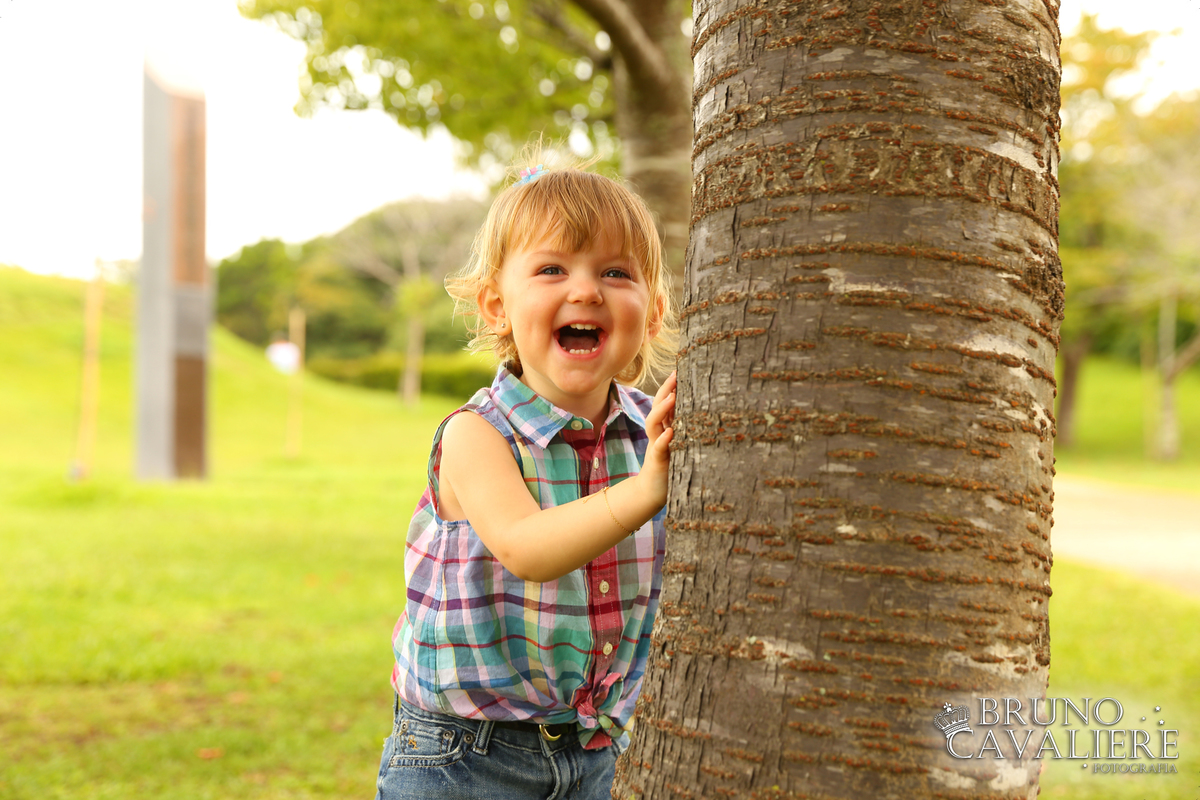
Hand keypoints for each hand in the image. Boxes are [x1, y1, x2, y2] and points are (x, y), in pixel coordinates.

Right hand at [641, 371, 676, 503]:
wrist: (653, 491)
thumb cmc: (672, 466)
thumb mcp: (683, 444)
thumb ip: (689, 429)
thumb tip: (711, 411)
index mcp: (665, 427)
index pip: (666, 402)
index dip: (671, 386)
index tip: (681, 368)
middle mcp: (658, 433)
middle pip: (658, 407)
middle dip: (665, 389)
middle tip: (675, 373)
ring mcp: (656, 446)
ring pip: (654, 423)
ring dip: (662, 409)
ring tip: (673, 396)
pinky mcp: (657, 461)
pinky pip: (659, 448)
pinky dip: (663, 440)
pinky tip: (670, 432)